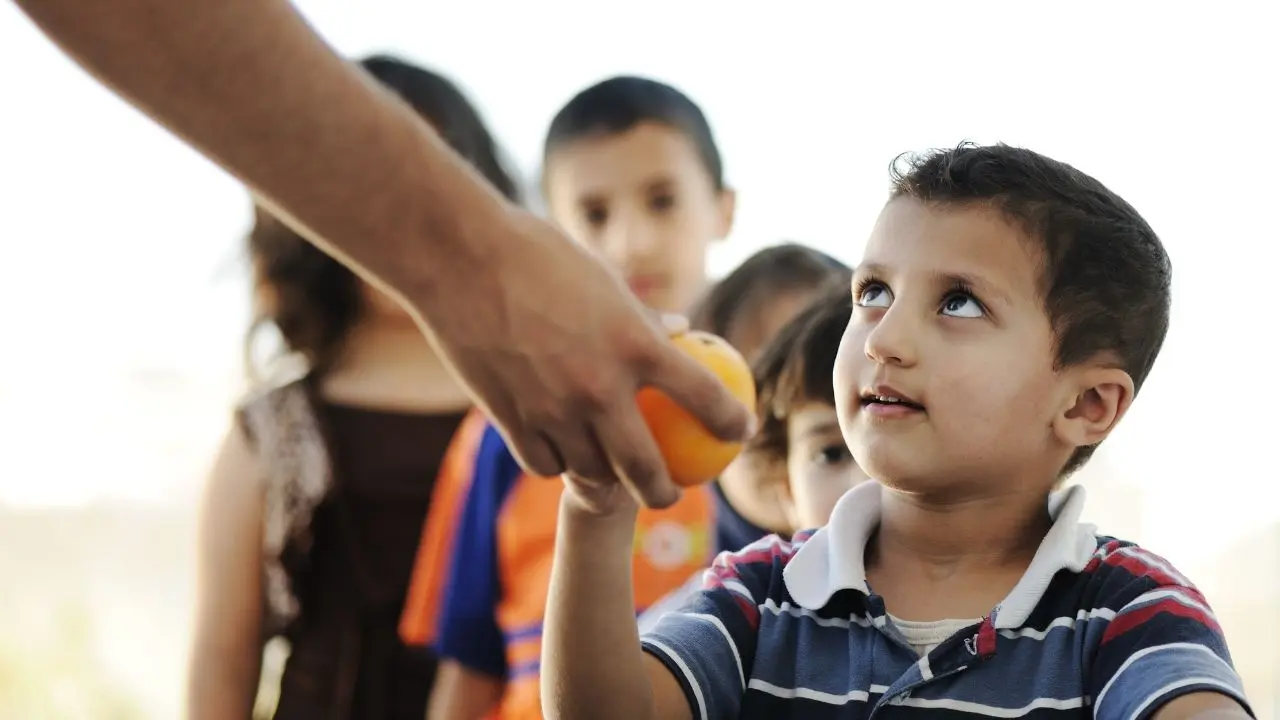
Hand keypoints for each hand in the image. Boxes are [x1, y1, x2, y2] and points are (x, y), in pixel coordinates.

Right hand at [412, 208, 753, 507]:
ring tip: (614, 479)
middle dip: (666, 492)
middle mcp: (600, 388)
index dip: (730, 421)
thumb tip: (677, 331)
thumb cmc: (536, 256)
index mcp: (635, 345)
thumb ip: (641, 317)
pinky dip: (560, 465)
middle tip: (671, 492)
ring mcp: (554, 411)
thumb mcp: (604, 279)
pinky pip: (547, 464)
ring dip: (608, 482)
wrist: (458, 260)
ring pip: (592, 474)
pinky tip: (564, 455)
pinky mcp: (512, 422)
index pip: (703, 396)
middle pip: (646, 470)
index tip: (739, 431)